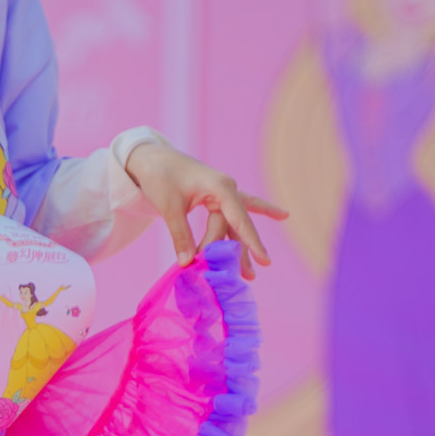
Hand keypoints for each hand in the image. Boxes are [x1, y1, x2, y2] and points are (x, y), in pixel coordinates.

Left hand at [124, 141, 287, 281]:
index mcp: (220, 188)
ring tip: (251, 274)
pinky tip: (283, 215)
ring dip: (240, 247)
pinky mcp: (216, 197)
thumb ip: (180, 234)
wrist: (151, 158)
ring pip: (234, 225)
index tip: (263, 260)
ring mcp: (223, 193)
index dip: (250, 242)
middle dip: (239, 252)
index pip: (239, 220)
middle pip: (233, 227)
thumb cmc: (160, 177)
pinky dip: (259, 211)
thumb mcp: (169, 206)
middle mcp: (227, 189)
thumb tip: (188, 263)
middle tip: (249, 277)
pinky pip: (239, 210)